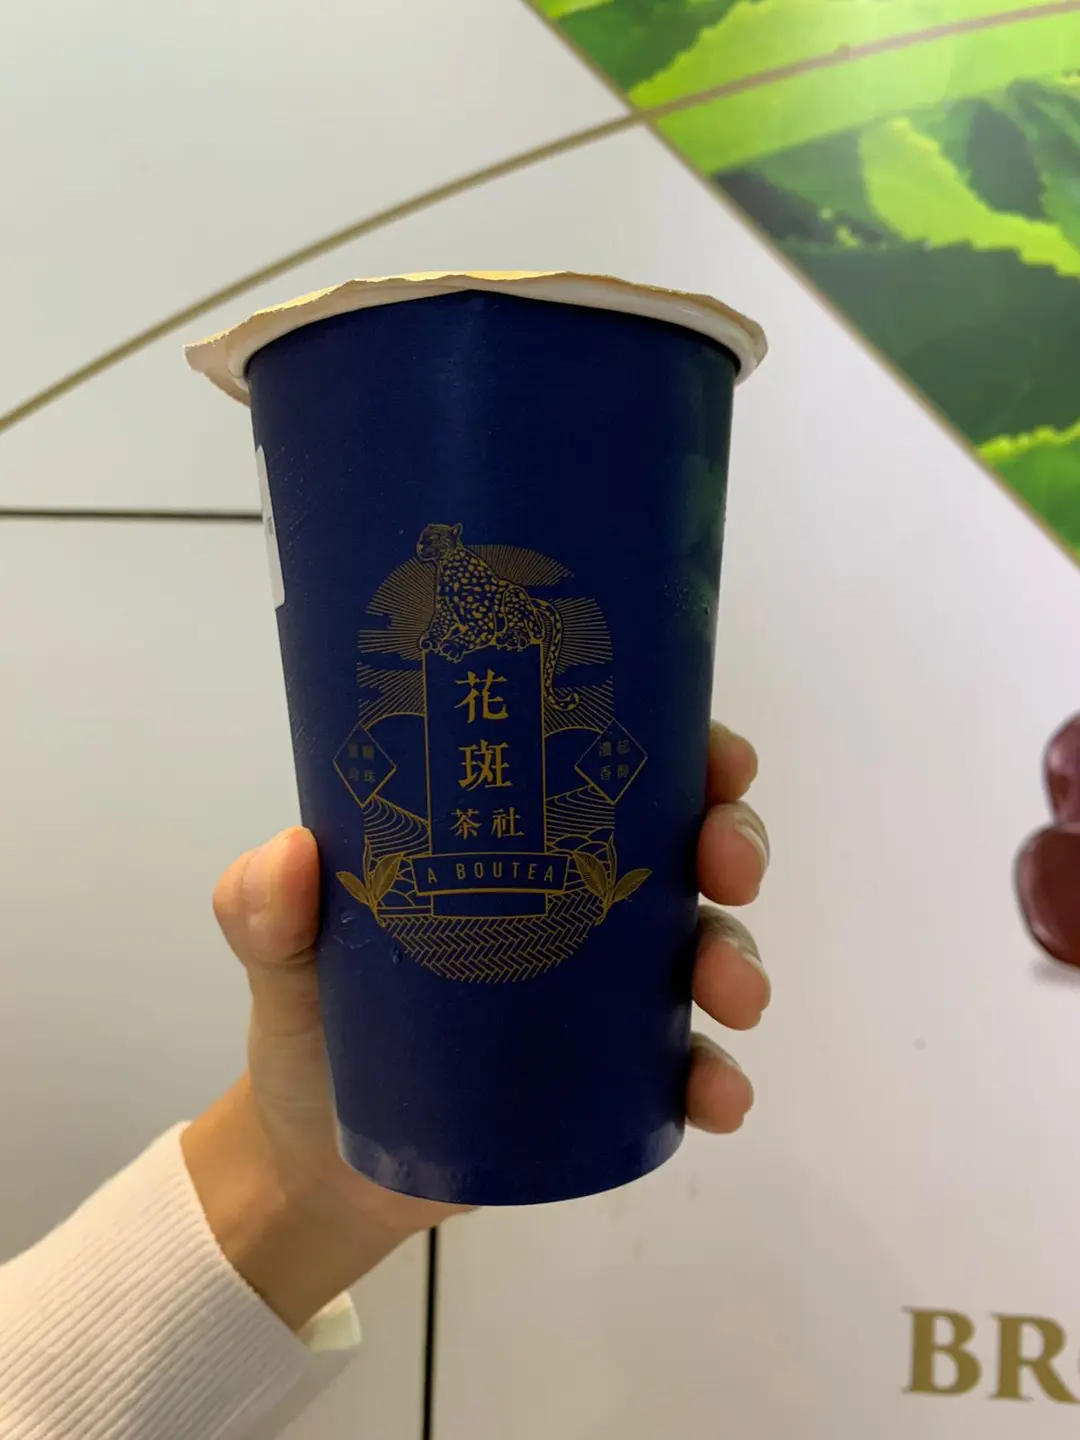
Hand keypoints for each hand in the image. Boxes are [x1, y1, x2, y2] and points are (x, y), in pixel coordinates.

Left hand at [182, 722, 768, 1328]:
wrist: (317, 1165)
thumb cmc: (311, 1029)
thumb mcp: (282, 955)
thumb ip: (261, 906)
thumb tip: (293, 855)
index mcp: (516, 839)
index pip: (613, 769)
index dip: (685, 751)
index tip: (716, 760)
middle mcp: (576, 901)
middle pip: (683, 849)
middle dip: (730, 844)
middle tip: (725, 871)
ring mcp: (602, 993)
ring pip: (701, 949)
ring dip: (736, 960)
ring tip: (729, 998)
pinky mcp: (609, 1080)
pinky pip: (682, 1068)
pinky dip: (714, 1077)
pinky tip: (718, 1095)